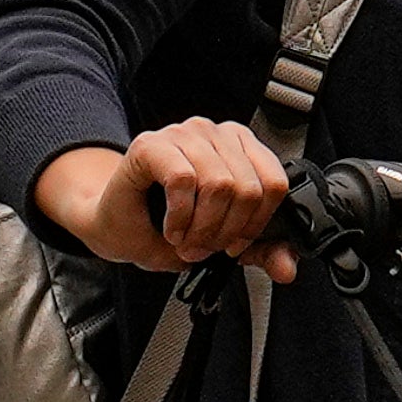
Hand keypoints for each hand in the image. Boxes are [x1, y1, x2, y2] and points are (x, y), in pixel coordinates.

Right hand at [38, 119, 291, 272]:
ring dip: (201, 227)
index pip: (274, 182)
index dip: (257, 224)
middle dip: (226, 232)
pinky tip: (171, 228)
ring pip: (219, 184)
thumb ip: (259, 250)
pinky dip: (180, 216)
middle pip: (248, 187)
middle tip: (204, 247)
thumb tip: (287, 268)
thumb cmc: (162, 225)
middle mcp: (215, 133)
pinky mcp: (153, 144)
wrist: (114, 224)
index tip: (235, 244)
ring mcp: (183, 134)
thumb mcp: (221, 241)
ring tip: (185, 240)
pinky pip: (184, 180)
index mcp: (240, 147)